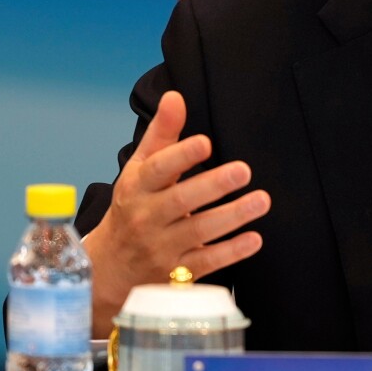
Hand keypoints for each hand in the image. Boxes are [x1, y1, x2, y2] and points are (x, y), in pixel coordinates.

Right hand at [83, 91, 270, 334]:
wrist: (110, 268)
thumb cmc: (132, 208)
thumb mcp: (140, 170)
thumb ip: (162, 134)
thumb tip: (175, 97)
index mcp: (137, 187)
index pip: (157, 169)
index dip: (180, 156)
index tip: (205, 142)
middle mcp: (147, 217)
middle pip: (180, 200)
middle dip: (212, 185)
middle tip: (243, 170)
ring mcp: (161, 247)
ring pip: (198, 231)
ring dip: (232, 216)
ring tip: (261, 201)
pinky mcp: (176, 273)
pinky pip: (206, 262)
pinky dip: (231, 252)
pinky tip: (254, 239)